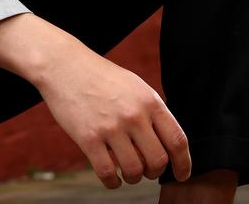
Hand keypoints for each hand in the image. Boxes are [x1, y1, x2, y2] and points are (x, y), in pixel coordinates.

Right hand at [37, 39, 190, 188]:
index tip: (181, 175)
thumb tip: (169, 145)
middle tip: (146, 169)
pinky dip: (113, 182)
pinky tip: (111, 177)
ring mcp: (110, 127)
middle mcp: (133, 114)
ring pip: (135, 171)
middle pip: (158, 161)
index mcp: (148, 100)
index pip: (177, 141)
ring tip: (127, 171)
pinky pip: (108, 174)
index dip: (183, 164)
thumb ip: (152, 112)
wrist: (65, 65)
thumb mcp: (134, 86)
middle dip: (154, 172)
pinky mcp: (88, 138)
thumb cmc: (101, 77)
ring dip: (133, 177)